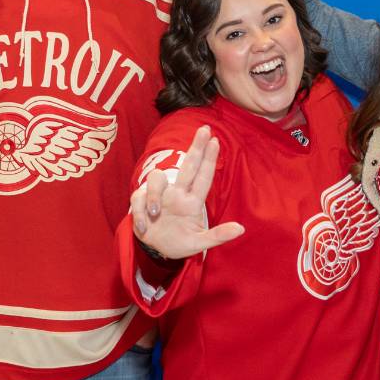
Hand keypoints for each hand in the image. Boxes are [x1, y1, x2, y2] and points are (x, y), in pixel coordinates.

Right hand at [129, 126, 244, 259]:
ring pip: (156, 179)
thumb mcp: (199, 243)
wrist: (156, 250)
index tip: (215, 141)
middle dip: (196, 148)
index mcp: (192, 201)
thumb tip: (241, 229)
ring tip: (155, 213)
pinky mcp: (141, 203)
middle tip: (205, 130)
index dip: (209, 160)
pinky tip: (143, 228)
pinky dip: (139, 214)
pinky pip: (138, 200)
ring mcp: (158, 196)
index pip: (203, 177)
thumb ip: (218, 236)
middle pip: (187, 166)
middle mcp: (177, 193)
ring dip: (154, 195)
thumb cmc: (179, 242)